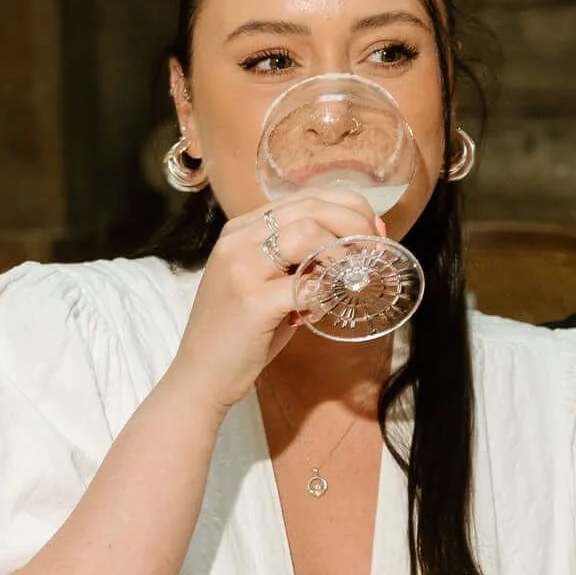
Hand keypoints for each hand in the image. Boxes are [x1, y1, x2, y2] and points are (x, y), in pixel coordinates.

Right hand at [167, 191, 386, 415]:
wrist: (201, 375)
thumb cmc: (242, 333)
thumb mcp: (267, 284)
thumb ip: (299, 262)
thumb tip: (355, 248)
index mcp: (242, 229)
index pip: (305, 198)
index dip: (349, 209)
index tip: (373, 232)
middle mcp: (238, 240)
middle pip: (311, 209)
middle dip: (355, 226)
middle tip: (374, 252)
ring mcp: (241, 268)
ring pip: (307, 234)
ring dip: (341, 254)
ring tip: (353, 278)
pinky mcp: (250, 301)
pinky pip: (304, 284)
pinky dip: (326, 293)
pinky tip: (325, 308)